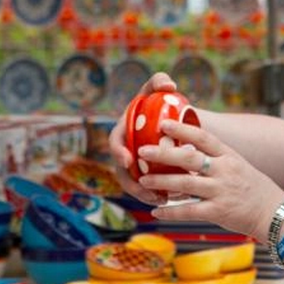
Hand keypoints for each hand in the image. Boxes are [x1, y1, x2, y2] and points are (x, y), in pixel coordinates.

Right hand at [107, 72, 179, 204]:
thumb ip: (159, 81)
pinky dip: (153, 195)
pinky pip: (143, 188)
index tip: (128, 160)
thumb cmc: (159, 102)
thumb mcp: (157, 89)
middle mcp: (125, 148)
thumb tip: (168, 85)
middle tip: (145, 190)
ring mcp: (133, 163)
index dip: (118, 151)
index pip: (115, 141)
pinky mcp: (142, 174)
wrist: (168, 118)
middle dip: (131, 182)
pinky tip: (167, 201)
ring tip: (160, 200)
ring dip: (143, 193)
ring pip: (132, 183)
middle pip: (121, 169)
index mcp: (123, 129)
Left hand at [138, 119, 283, 240]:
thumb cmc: (254, 189)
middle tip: (142, 150)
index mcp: (229, 156)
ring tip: (144, 181)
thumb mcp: (239, 166)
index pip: (203, 137)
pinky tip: (156, 212)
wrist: (274, 214)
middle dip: (164, 154)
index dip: (182, 129)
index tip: (163, 124)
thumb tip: (190, 150)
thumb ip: (217, 158)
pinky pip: (189, 211)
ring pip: (185, 184)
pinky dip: (170, 212)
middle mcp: (224, 171)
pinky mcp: (218, 212)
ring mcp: (221, 191)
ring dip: (162, 182)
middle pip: (189, 158)